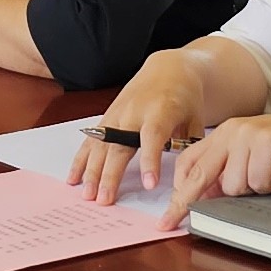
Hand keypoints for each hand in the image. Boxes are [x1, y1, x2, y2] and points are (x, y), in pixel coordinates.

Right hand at [74, 51, 209, 203]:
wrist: (168, 70)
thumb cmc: (184, 97)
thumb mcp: (196, 119)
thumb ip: (190, 147)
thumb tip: (187, 178)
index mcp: (160, 110)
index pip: (152, 137)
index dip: (149, 161)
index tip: (149, 184)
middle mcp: (134, 112)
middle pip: (118, 145)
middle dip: (110, 174)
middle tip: (105, 199)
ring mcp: (117, 114)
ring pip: (100, 144)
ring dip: (91, 171)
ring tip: (88, 194)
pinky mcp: (106, 117)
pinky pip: (90, 140)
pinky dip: (81, 160)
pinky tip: (74, 178)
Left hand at [154, 105, 270, 226]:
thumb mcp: (251, 159)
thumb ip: (227, 172)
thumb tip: (203, 198)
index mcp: (222, 135)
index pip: (188, 163)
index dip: (177, 191)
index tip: (168, 215)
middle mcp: (230, 132)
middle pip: (198, 175)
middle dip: (184, 203)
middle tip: (171, 223)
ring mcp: (248, 136)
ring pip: (232, 185)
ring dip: (252, 190)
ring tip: (268, 178)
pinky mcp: (267, 143)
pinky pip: (257, 181)